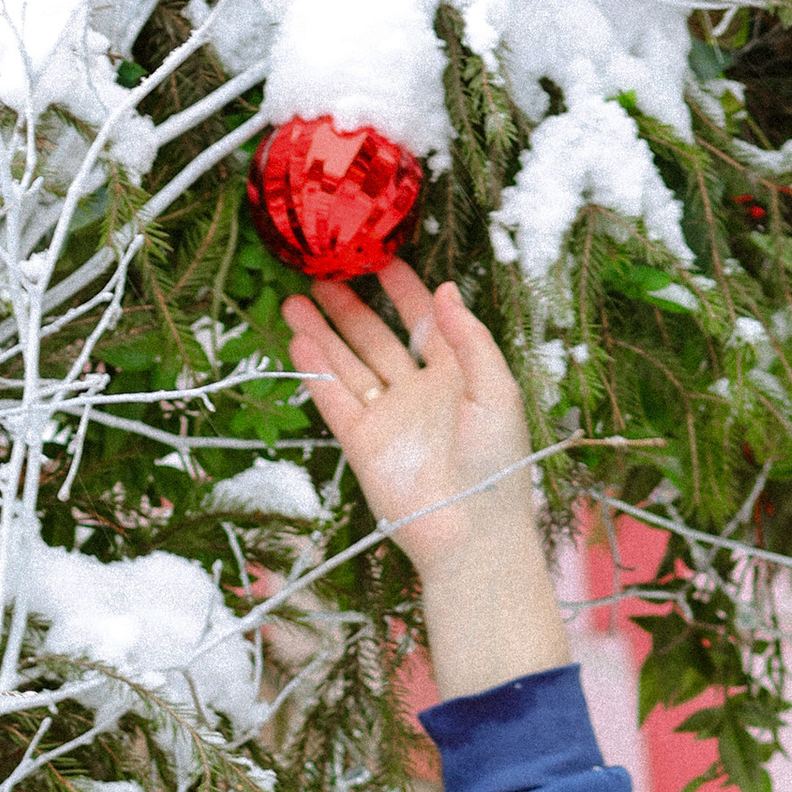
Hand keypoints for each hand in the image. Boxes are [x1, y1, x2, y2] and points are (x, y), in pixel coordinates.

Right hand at [281, 264, 569, 695]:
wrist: (472, 534)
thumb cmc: (497, 465)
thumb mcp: (496, 391)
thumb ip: (471, 339)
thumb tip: (447, 289)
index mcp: (456, 375)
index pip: (423, 322)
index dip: (403, 289)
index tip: (377, 257)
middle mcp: (418, 392)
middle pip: (376, 338)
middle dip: (349, 306)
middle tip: (319, 271)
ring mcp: (390, 418)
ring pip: (349, 366)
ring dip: (322, 334)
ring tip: (294, 300)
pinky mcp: (364, 446)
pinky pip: (335, 402)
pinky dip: (316, 374)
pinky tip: (297, 343)